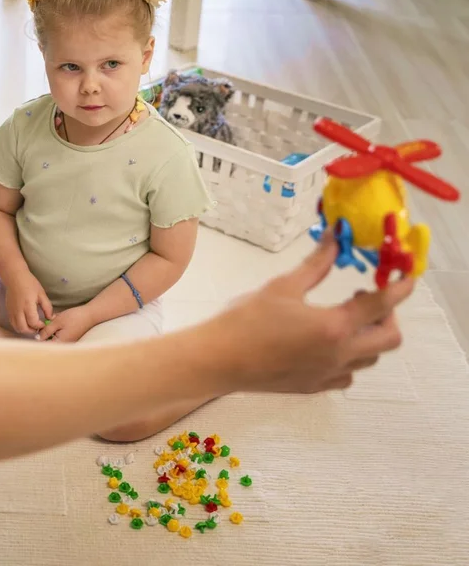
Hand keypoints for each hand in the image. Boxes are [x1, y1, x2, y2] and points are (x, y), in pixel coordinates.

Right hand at [3, 271, 54, 334]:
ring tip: (31, 324)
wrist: (14, 277)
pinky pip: (13, 323)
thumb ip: (47, 307)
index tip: (44, 322)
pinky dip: (19, 325)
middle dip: (32, 330)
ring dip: (25, 329)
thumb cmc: (29, 284)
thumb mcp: (41, 294)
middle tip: (38, 326)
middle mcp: (18, 311)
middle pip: (23, 329)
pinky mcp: (8, 311)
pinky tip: (25, 321)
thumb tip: (51, 318)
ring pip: (17, 328)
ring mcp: (12, 312)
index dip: (40, 325)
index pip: (33, 323)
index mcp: (28, 306)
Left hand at [36, 306, 93, 342]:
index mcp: (60, 343)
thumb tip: (37, 338)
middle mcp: (63, 345)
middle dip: (45, 332)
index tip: (36, 331)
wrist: (90, 315)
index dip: (39, 339)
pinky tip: (59, 321)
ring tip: (54, 321)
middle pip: (48, 342)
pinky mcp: (69, 337)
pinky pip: (58, 335)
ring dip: (51, 330)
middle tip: (48, 323)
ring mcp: (67, 342)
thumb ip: (46, 331)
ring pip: (53, 337)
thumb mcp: (57, 322)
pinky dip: (56, 328)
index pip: (44, 345)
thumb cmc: (74, 317)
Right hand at [207, 236, 413, 394]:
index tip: (407, 277)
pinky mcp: (314, 386)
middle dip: (387, 315)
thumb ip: (315, 265)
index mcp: (334, 326)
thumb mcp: (282, 287)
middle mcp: (339, 354)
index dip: (399, 288)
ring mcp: (328, 374)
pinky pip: (347, 374)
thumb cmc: (245, 320)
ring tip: (344, 318)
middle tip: (366, 298)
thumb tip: (335, 238)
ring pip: (370, 358)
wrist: (217, 360)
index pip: (381, 304)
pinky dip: (349, 358)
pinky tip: (326, 345)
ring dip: (368, 336)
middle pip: (389, 338)